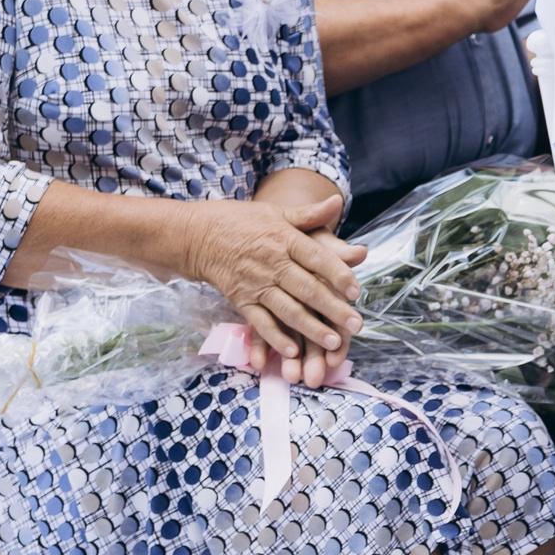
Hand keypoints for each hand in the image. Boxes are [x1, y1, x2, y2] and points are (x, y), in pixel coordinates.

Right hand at [185, 193, 366, 386]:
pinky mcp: (241, 300)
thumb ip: (310, 214)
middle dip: (333, 308)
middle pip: (307, 288)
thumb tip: (338, 202)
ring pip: (288, 310)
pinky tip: (293, 352)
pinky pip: (260, 323)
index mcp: (285, 239)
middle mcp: (272, 263)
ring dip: (311, 328)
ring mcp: (256, 284)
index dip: (338, 273)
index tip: (356, 290)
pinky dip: (276, 338)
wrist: (198, 236)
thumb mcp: (276, 213)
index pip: (316, 257)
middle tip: (356, 325)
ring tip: (334, 343)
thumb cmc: (243, 222)